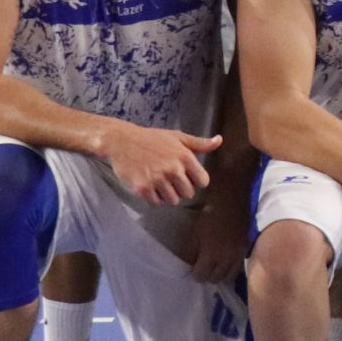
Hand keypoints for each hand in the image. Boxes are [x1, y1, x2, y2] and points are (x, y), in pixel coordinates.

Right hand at [99, 124, 220, 205]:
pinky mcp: (143, 188)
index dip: (196, 181)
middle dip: (181, 189)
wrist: (121, 141)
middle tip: (170, 180)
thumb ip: (199, 143)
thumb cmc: (151, 138)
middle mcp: (173, 169)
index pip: (203, 181)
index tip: (187, 177)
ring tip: (159, 183)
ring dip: (167, 195)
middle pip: (188, 193)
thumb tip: (219, 140)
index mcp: (184, 156)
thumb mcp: (177, 137)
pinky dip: (154, 198)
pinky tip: (150, 187)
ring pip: (173, 201)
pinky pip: (156, 203)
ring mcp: (157, 179)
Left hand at [185, 191, 250, 284]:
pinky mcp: (246, 249)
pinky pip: (238, 266)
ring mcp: (238, 254)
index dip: (196, 274)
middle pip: (216, 278)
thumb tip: (189, 264)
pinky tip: (226, 262)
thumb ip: (190, 252)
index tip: (193, 269)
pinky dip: (231, 268)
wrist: (232, 200)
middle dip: (208, 276)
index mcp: (211, 254)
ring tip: (215, 267)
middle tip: (204, 268)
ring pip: (229, 275)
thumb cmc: (210, 214)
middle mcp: (227, 258)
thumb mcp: (194, 233)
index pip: (202, 275)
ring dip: (220, 274)